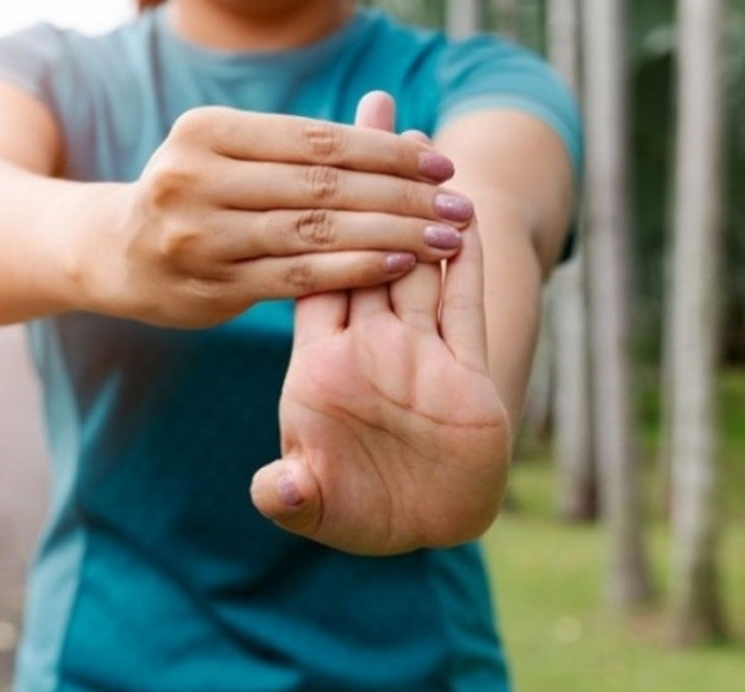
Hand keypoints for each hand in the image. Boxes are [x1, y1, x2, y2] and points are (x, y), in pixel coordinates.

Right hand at [94, 106, 475, 326]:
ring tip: (445, 237)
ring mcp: (201, 236)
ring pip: (316, 231)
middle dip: (401, 195)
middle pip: (323, 185)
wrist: (120, 255)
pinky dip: (355, 269)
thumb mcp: (232, 155)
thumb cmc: (199, 197)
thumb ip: (298, 149)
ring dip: (391, 234)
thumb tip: (392, 122)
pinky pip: (299, 278)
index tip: (442, 164)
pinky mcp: (212, 287)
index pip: (317, 139)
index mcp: (207, 131)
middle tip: (458, 205)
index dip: (386, 153)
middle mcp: (196, 177)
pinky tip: (401, 265)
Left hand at [249, 94, 510, 554]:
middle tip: (376, 108)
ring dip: (419, 203)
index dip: (313, 216)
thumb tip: (278, 486)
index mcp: (322, 367)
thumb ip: (295, 494)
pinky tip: (465, 210)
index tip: (311, 156)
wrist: (427, 530)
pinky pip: (464, 302)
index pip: (315, 274)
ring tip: (422, 141)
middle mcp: (371, 346)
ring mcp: (420, 352)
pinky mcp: (466, 369)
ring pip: (416, 261)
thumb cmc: (365, 516)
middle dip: (368, 181)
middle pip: (363, 245)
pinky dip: (465, 258)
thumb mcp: (320, 507)